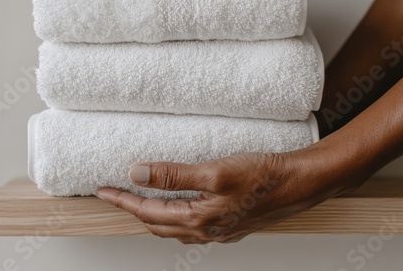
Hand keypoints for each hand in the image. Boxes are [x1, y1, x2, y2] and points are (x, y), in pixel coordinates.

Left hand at [96, 150, 357, 243]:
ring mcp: (219, 230)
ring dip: (153, 214)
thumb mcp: (213, 172)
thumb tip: (138, 173)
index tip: (103, 190)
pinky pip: (193, 225)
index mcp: (198, 219)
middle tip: (117, 195)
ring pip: (175, 227)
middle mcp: (206, 230)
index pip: (147, 211)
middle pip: (158, 224)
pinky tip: (180, 206)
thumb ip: (173, 175)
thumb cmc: (262, 177)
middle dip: (134, 210)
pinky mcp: (230, 223)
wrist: (299, 184)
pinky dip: (176, 216)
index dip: (122, 200)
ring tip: (141, 200)